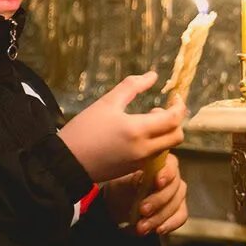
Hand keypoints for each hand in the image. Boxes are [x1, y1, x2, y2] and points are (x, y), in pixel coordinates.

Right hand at [57, 72, 184, 182]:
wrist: (66, 162)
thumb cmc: (85, 129)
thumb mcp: (107, 102)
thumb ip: (132, 86)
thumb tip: (153, 76)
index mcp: (138, 131)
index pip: (174, 119)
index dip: (179, 106)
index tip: (175, 96)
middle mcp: (144, 149)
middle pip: (177, 136)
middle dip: (175, 121)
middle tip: (159, 109)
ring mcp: (140, 162)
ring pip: (167, 146)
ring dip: (165, 132)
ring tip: (145, 119)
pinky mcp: (133, 169)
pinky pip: (155, 155)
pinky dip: (155, 143)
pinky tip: (137, 133)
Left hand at [104, 152, 188, 235]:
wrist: (118, 206)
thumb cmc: (121, 188)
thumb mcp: (122, 181)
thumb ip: (132, 178)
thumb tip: (140, 178)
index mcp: (160, 163)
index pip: (170, 165)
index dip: (166, 173)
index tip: (158, 182)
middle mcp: (173, 176)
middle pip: (174, 187)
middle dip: (158, 201)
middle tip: (142, 210)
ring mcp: (177, 194)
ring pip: (176, 204)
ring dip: (159, 217)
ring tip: (141, 226)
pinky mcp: (178, 210)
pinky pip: (180, 217)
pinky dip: (170, 224)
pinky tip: (158, 230)